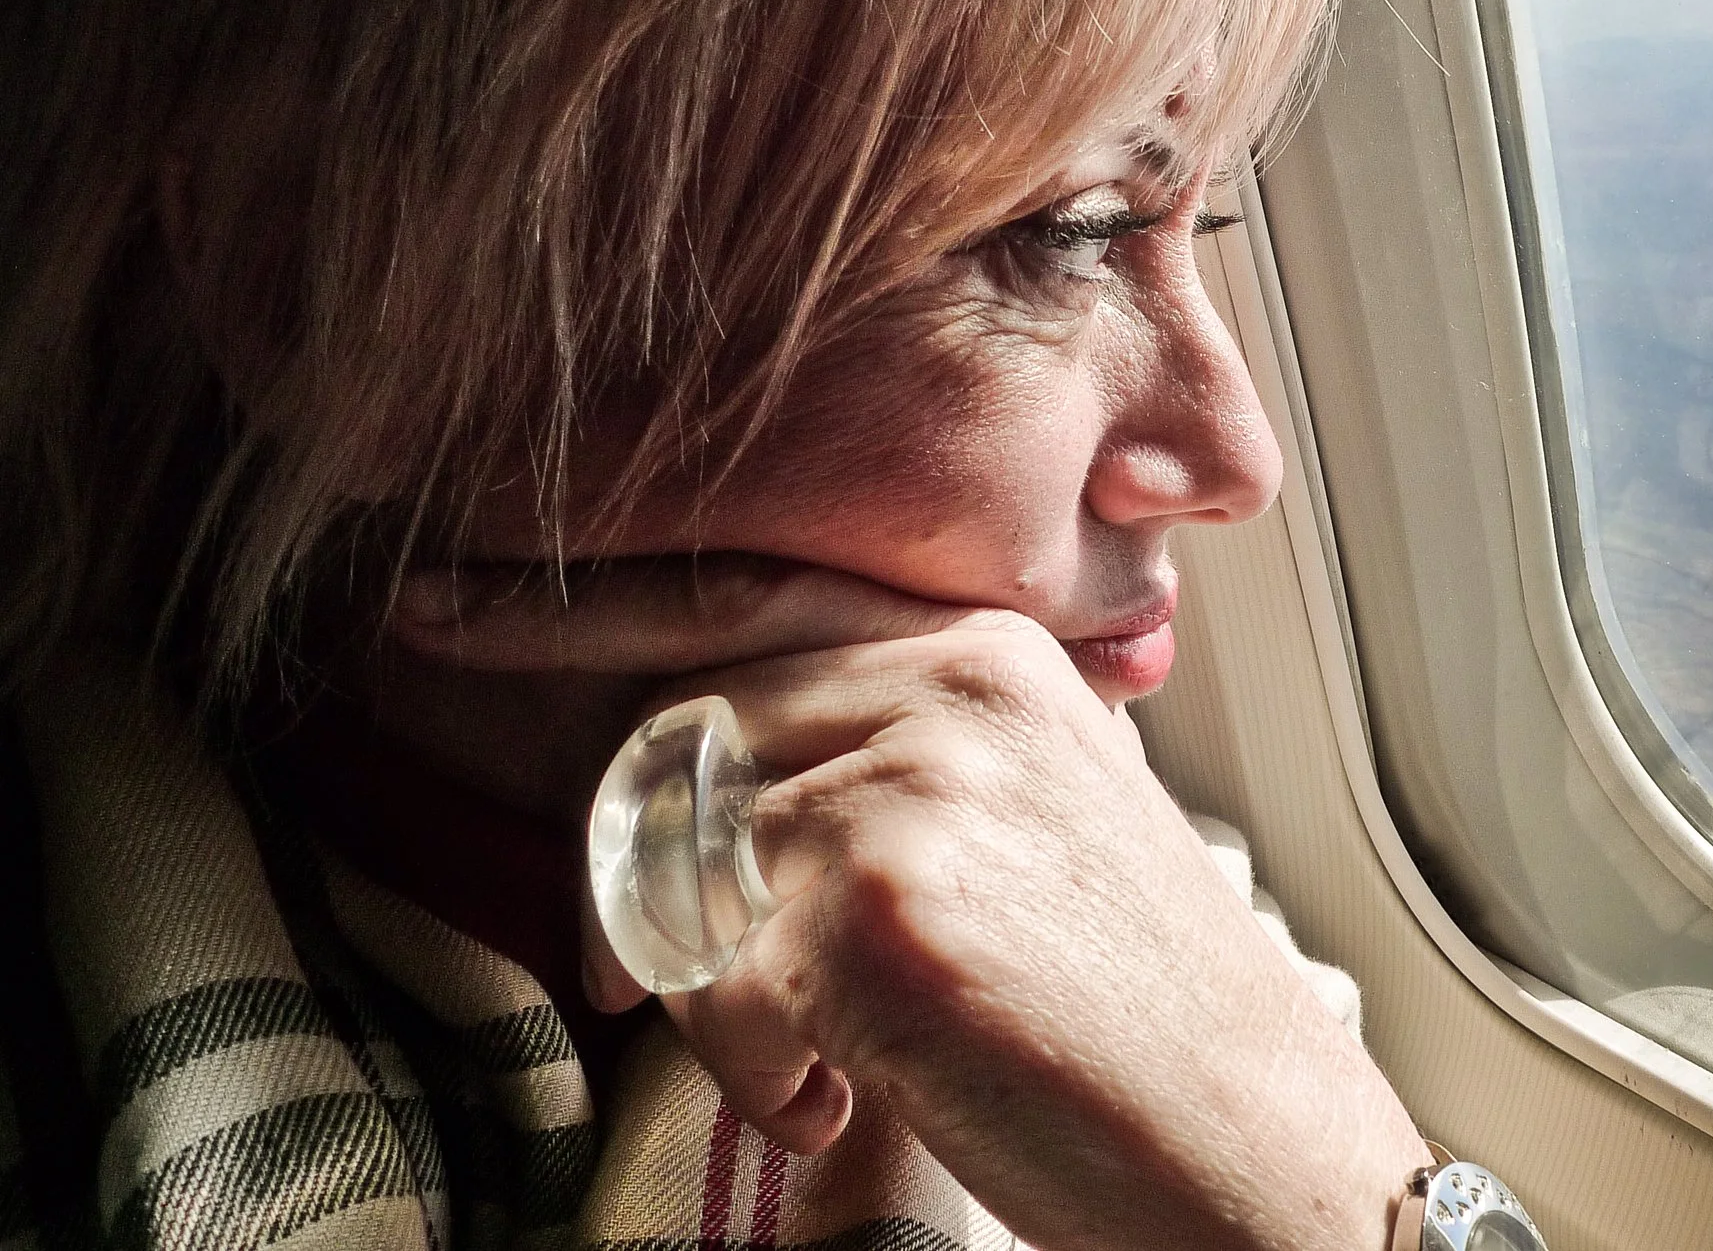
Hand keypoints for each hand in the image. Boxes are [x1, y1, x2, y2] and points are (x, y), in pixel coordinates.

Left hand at [390, 556, 1429, 1250]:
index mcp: (986, 644)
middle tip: (643, 988)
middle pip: (671, 734)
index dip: (571, 603)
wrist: (1253, 1141)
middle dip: (618, 875)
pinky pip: (701, 979)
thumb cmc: (1141, 1008)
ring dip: (707, 996)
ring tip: (819, 1060)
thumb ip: (898, 746)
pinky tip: (843, 1101)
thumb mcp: (1037, 817)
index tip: (440, 610)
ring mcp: (913, 780)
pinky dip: (747, 1070)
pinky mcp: (877, 903)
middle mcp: (948, 680)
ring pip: (669, 860)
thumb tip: (705, 765)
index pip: (737, 591)